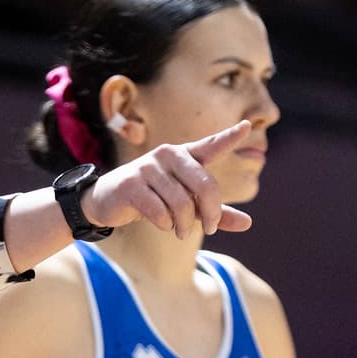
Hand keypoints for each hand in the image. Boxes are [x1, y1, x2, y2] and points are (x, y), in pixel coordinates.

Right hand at [85, 122, 256, 239]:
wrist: (108, 202)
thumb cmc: (154, 200)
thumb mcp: (187, 206)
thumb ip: (215, 213)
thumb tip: (248, 223)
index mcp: (185, 156)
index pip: (211, 145)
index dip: (229, 137)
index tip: (248, 125)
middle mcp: (169, 155)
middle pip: (205, 185)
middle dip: (212, 213)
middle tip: (210, 228)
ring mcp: (149, 167)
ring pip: (183, 204)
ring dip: (186, 225)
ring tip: (181, 232)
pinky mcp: (132, 184)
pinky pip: (160, 211)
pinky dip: (165, 224)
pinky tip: (163, 224)